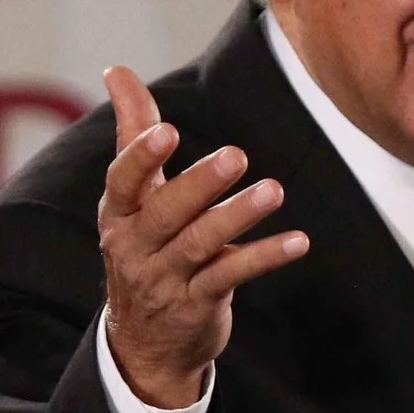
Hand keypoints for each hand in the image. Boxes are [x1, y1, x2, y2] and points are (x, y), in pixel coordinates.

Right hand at [98, 64, 308, 407]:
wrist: (144, 342)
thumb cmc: (144, 250)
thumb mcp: (132, 198)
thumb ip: (132, 132)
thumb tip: (116, 70)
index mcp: (118, 214)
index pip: (122, 181)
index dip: (140, 156)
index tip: (164, 130)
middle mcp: (136, 246)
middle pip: (166, 212)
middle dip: (200, 183)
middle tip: (237, 155)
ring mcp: (166, 278)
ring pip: (201, 243)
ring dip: (239, 215)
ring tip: (273, 191)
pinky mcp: (197, 304)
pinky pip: (232, 275)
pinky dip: (265, 256)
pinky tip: (297, 241)